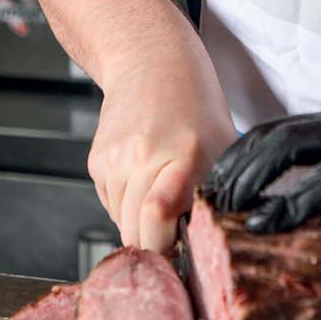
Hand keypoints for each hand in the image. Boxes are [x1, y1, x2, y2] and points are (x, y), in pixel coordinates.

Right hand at [89, 50, 235, 252]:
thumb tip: (212, 244)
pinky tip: (142, 176)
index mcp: (183, 155)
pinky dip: (126, 203)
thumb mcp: (223, 147)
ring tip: (161, 189)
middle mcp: (143, 157)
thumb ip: (218, 194)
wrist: (152, 62)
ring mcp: (115, 159)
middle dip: (156, 244)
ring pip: (122, 222)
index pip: (158, 213)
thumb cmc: (195, 104)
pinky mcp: (97, 160)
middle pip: (136, 231)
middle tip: (176, 234)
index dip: (164, 247)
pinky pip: (110, 204)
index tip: (179, 257)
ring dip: (140, 222)